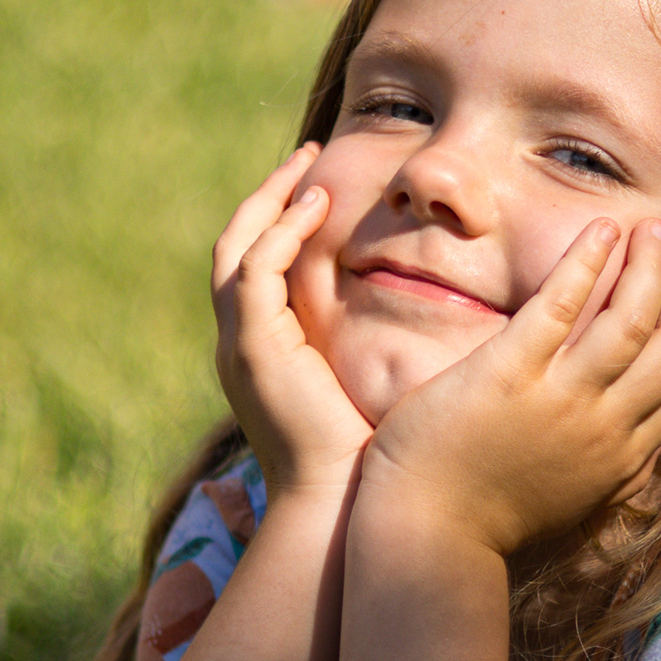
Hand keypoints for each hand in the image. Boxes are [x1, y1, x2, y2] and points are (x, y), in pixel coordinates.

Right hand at [212, 146, 374, 495]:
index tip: (318, 186)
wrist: (338, 504)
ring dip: (271, 201)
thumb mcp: (367, 385)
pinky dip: (282, 233)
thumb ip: (375, 345)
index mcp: (262, 351)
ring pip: (237, 249)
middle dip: (267, 197)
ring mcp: (240, 345)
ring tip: (311, 166)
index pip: (256, 267)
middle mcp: (240, 343)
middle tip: (306, 156)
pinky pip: (256, 271)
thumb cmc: (366, 456)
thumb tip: (426, 314)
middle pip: (235, 247)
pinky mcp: (254, 348)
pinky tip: (319, 207)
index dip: (280, 222)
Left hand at [359, 218, 660, 559]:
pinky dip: (588, 261)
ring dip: (650, 266)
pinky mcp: (509, 374)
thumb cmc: (486, 523)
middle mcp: (606, 428)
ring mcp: (561, 400)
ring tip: (653, 227)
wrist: (428, 542)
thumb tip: (644, 452)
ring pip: (632, 320)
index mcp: (623, 458)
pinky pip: (561, 304)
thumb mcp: (573, 502)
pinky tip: (602, 229)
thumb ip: (610, 471)